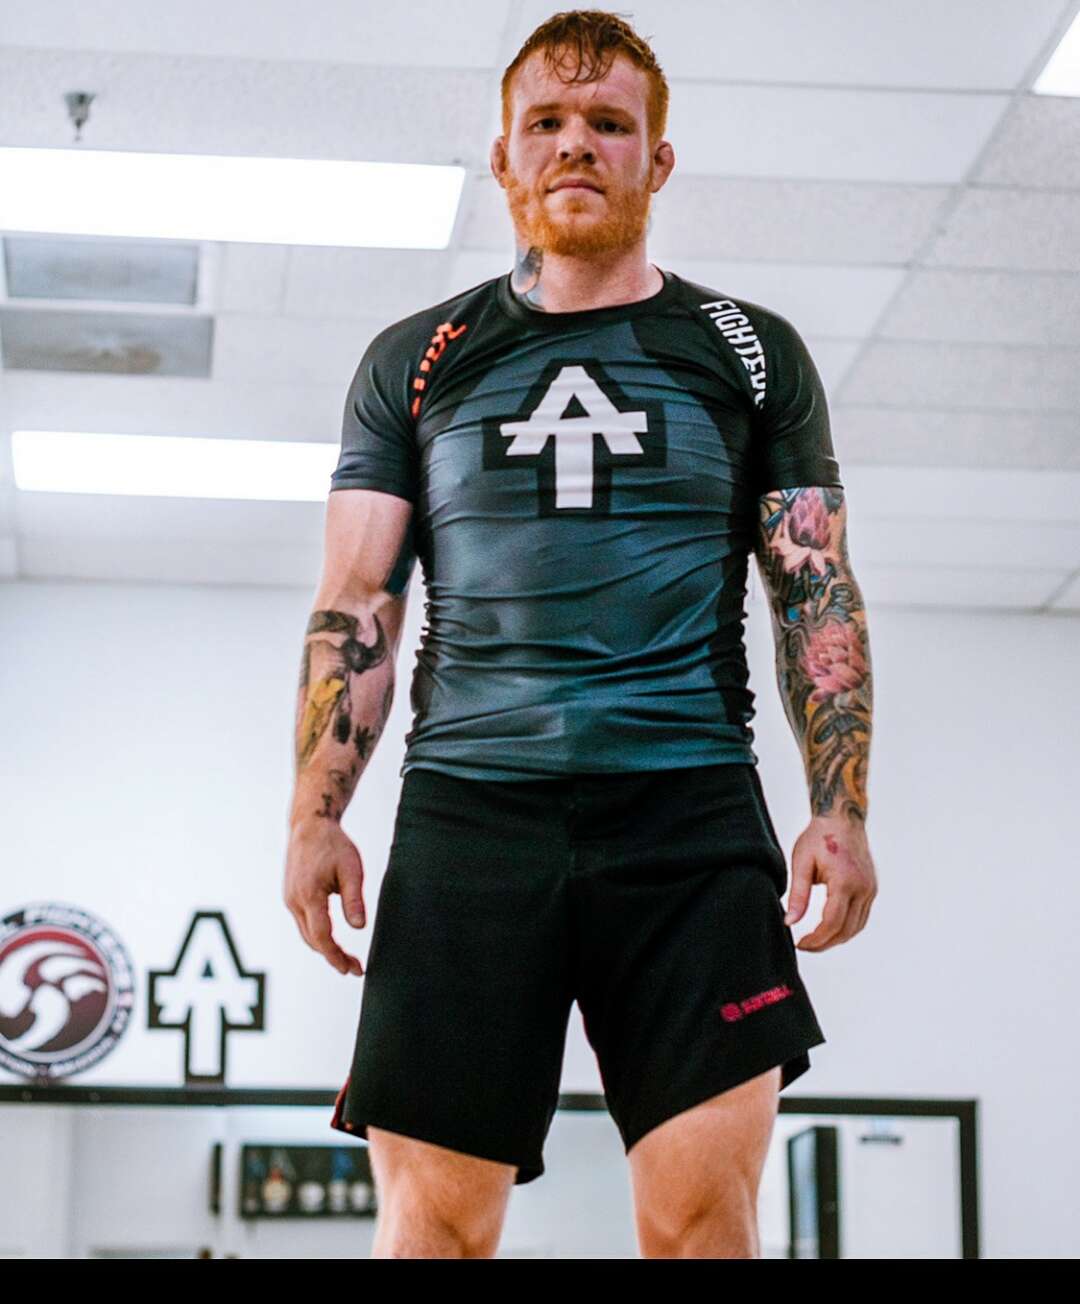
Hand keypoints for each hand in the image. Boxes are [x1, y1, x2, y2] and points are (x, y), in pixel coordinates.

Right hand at [283, 820, 366, 975]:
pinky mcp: (291, 896)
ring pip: (306, 934)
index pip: (322, 936)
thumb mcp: (351, 869)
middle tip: (355, 968)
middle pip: (313, 940)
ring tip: (347, 959)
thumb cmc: (333, 844)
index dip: (336, 956)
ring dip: (325, 948)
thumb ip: (353, 899)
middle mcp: (294, 901)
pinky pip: (304, 923)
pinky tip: (332, 939)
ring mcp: (289, 899)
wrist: (309, 825)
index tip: (352, 969)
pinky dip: (317, 935)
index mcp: (309, 895)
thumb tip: (359, 928)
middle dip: (333, 957)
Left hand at [783, 816, 876, 951]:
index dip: (816, 939)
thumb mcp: (801, 863)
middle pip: (846, 930)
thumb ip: (797, 895)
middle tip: (805, 946)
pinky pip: (861, 917)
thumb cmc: (819, 837)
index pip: (832, 923)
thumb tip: (790, 922)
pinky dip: (847, 928)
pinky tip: (830, 929)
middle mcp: (863, 888)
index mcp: (845, 881)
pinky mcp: (871, 888)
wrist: (842, 819)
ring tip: (816, 940)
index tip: (800, 944)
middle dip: (825, 943)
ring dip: (837, 938)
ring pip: (856, 927)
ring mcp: (870, 889)